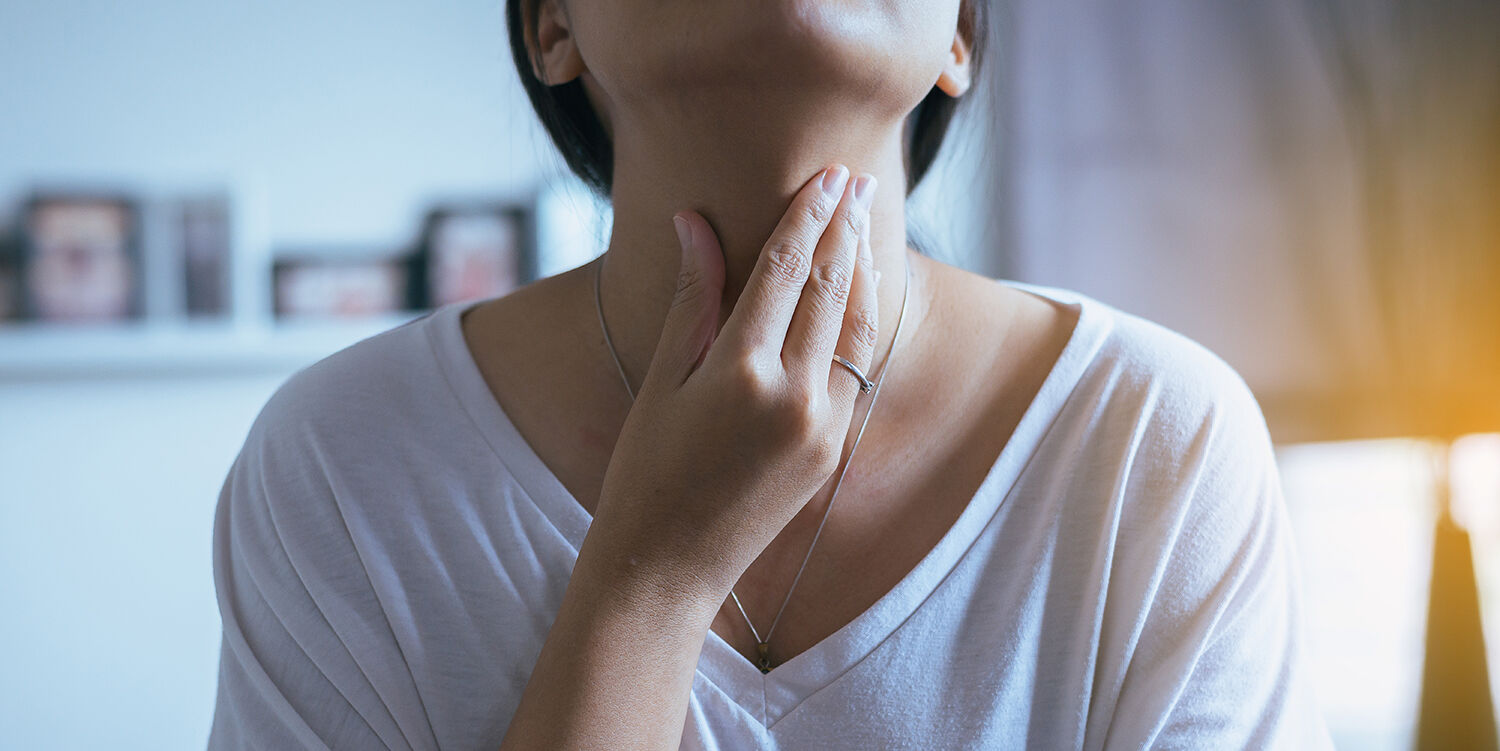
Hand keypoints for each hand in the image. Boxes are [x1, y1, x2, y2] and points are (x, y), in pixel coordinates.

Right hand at [586, 164, 880, 600]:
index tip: (824, 175)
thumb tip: (693, 222)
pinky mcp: (833, 451)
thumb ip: (691, 298)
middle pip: (829, 289)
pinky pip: (855, 369)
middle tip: (853, 180)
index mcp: (741, 373)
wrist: (670, 565)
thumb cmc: (645, 471)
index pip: (784, 271)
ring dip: (860, 270)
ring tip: (862, 221)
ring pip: (854, 328)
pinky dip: (858, 323)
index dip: (806, 216)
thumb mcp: (661, 380)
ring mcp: (822, 426)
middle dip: (842, 229)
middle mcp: (793, 396)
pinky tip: (856, 292)